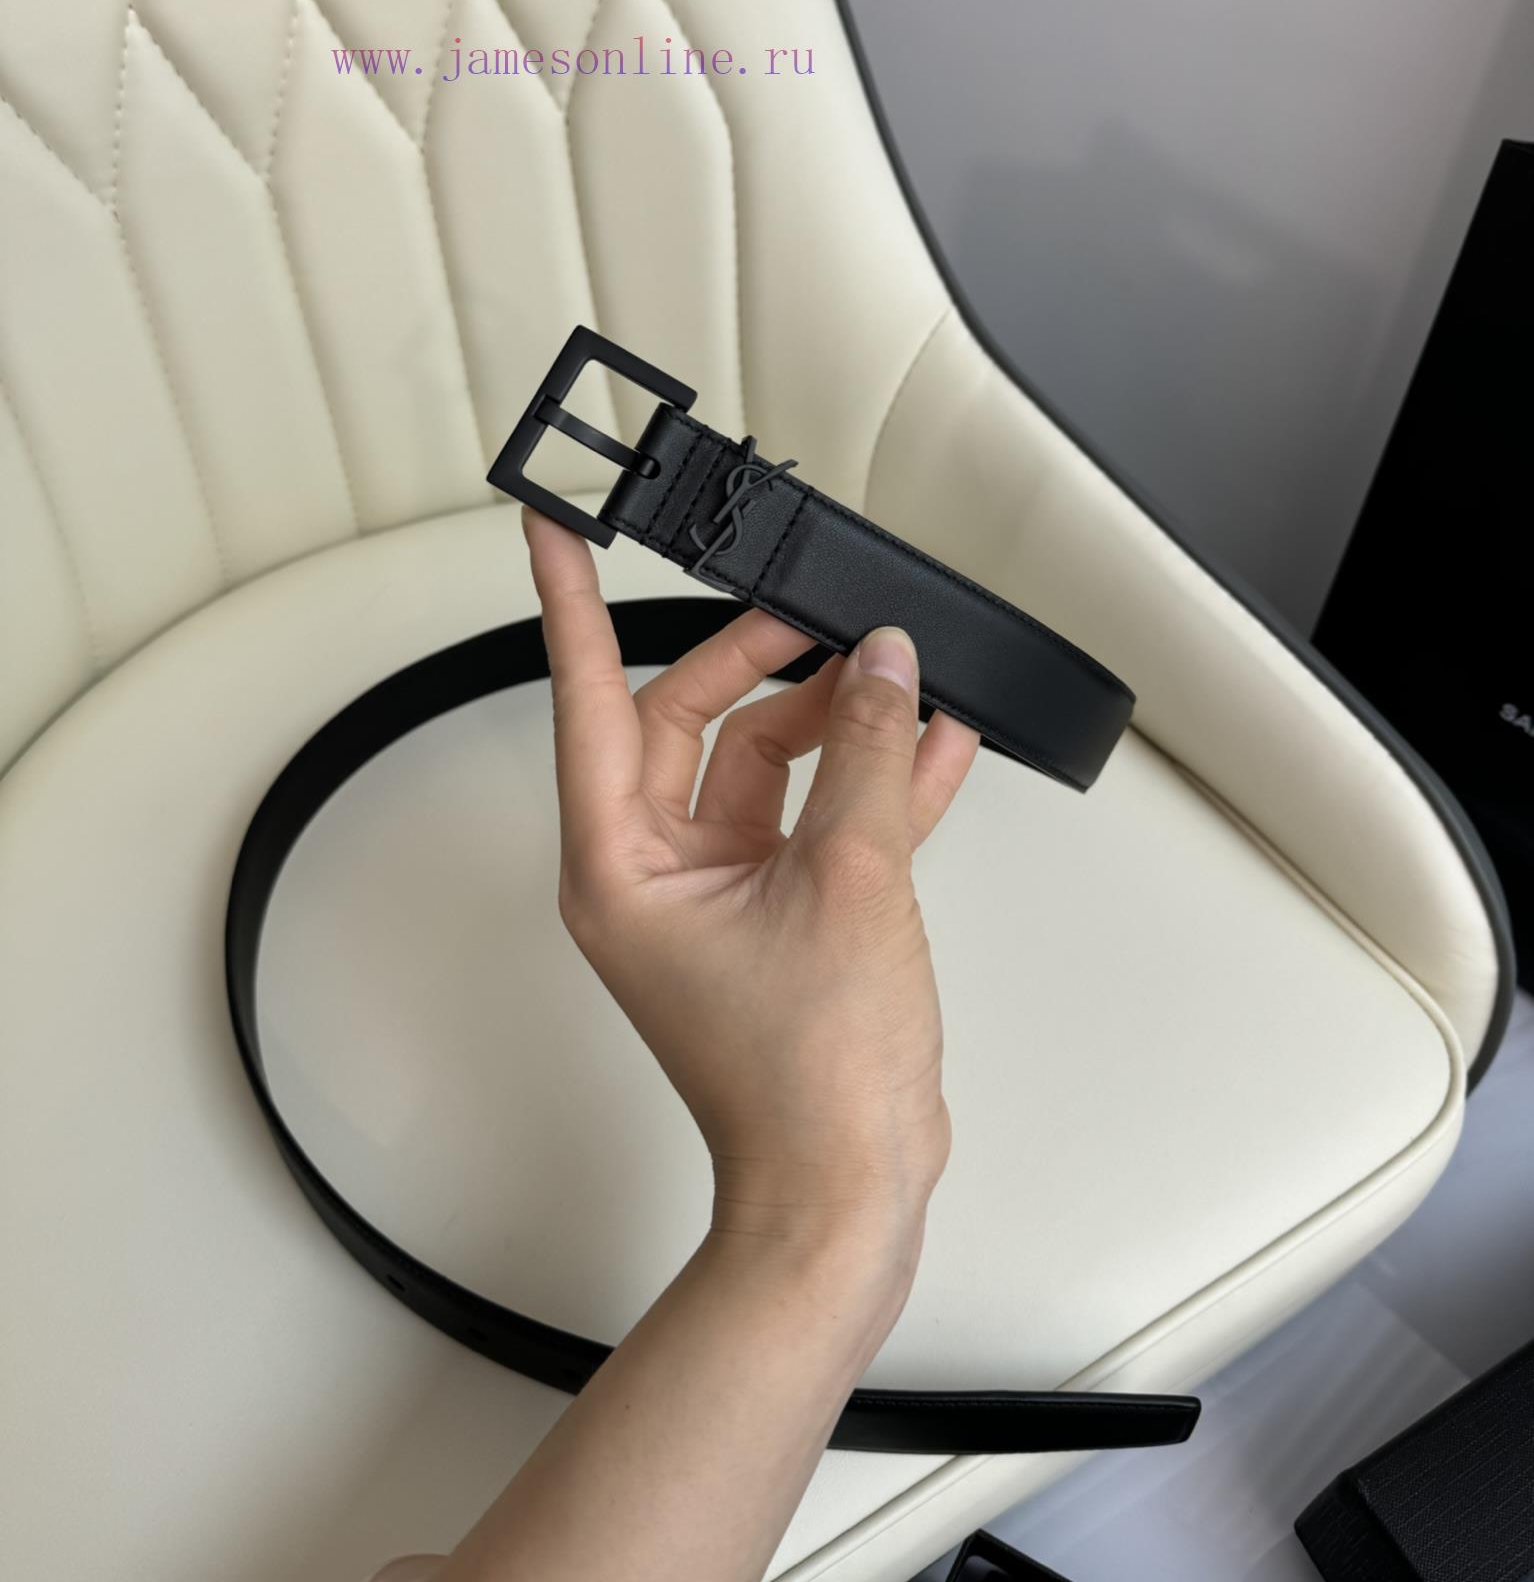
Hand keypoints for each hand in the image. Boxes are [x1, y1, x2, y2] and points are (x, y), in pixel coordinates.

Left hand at [523, 507, 980, 1259]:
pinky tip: (938, 745)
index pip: (588, 700)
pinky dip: (875, 783)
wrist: (850, 1190)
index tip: (552, 530)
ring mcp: (720, 896)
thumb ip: (868, 755)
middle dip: (765, 663)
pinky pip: (820, 820)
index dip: (570, 606)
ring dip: (840, 724)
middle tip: (823, 613)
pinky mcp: (783, 916)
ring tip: (907, 678)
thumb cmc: (809, 1077)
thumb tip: (883, 664)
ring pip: (769, 768)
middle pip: (697, 723)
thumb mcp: (851, 880)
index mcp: (622, 863)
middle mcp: (656, 873)